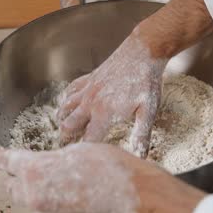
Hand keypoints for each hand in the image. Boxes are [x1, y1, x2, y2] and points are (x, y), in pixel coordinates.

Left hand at [0, 143, 205, 212]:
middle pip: (12, 185)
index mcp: (35, 170)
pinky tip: (61, 183)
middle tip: (19, 165)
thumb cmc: (107, 167)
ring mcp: (48, 207)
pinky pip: (44, 203)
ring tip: (43, 174)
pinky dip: (46, 193)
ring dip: (29, 185)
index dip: (1, 157)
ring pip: (27, 196)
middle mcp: (36, 193)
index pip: (8, 162)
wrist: (128, 191)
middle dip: (13, 174)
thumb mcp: (77, 150)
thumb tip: (47, 161)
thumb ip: (54, 156)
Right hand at [57, 0, 212, 157]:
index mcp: (104, 114)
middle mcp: (91, 102)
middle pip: (69, 126)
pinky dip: (66, 99)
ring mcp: (88, 89)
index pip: (88, 140)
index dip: (86, 152)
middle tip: (70, 147)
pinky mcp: (89, 78)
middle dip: (67, 138)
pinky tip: (69, 103)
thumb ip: (141, 135)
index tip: (86, 160)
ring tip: (66, 129)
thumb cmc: (147, 82)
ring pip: (65, 107)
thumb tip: (140, 156)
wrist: (143, 51)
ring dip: (63, 119)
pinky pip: (70, 90)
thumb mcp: (149, 111)